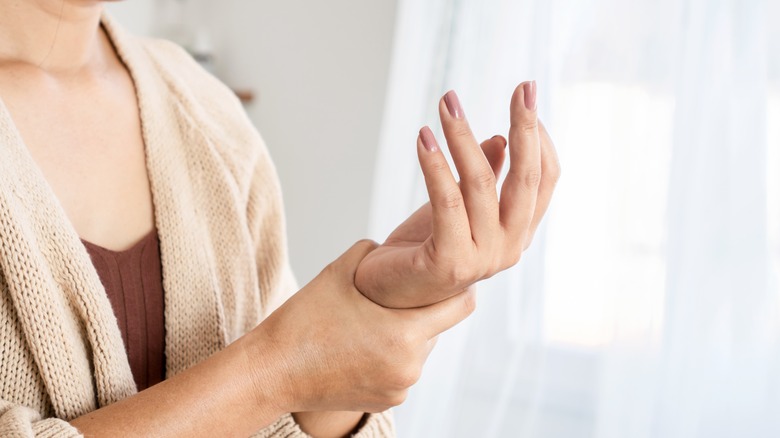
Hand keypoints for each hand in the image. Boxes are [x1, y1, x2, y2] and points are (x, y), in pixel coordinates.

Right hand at [245, 240, 475, 413]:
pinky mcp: (387, 402)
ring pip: (420, 350)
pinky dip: (391, 357)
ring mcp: (400, 388)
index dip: (458, 286)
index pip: (461, 305)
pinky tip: (363, 345)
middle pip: (438, 328)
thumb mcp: (340, 271)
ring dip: (406, 334)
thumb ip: (377, 253)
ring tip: (373, 322)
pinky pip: (403, 371)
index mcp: (404, 333)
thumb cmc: (303, 321)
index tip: (446, 274)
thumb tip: (399, 247)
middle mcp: (410, 366)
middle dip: (423, 310)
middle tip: (398, 296)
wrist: (271, 372)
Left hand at [355, 82, 559, 307]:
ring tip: (446, 103)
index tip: (527, 96)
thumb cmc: (424, 247)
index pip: (544, 179)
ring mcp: (483, 259)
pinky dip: (435, 165)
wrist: (386, 293)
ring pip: (480, 183)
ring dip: (462, 136)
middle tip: (523, 87)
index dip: (540, 136)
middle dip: (525, 127)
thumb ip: (485, 179)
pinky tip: (424, 137)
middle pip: (526, 179)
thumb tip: (501, 139)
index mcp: (518, 232)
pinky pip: (447, 201)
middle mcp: (510, 247)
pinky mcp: (450, 262)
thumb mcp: (458, 206)